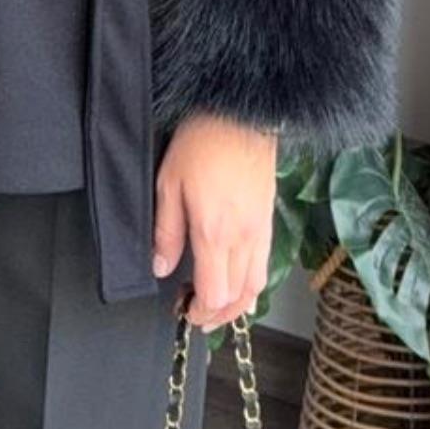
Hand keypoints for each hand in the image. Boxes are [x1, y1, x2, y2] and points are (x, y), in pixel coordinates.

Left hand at [152, 111, 278, 329]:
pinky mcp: (269, 219)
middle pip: (238, 297)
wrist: (241, 114)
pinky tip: (236, 280)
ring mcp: (261, 230)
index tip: (183, 309)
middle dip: (216, 314)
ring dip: (237, 303)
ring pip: (256, 285)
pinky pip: (265, 264)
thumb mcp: (168, 184)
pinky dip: (251, 283)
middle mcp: (243, 237)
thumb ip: (166, 231)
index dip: (199, 310)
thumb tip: (161, 267)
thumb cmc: (202, 142)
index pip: (214, 294)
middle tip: (194, 311)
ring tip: (216, 304)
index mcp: (214, 232)